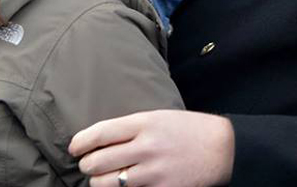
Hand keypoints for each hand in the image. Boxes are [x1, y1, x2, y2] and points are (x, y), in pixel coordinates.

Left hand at [70, 110, 234, 186]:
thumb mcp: (159, 117)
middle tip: (89, 165)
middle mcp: (146, 147)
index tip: (74, 148)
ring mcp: (153, 172)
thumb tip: (98, 140)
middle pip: (97, 162)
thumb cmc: (188, 130)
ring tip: (102, 178)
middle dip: (87, 166)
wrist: (222, 149)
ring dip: (99, 182)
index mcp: (145, 123)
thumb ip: (131, 127)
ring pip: (106, 184)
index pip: (100, 133)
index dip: (80, 142)